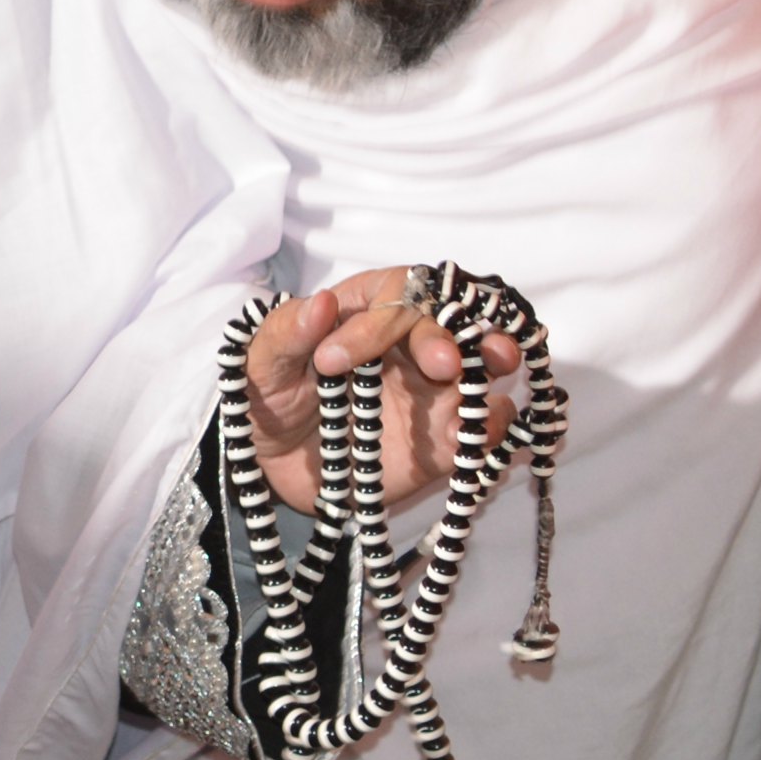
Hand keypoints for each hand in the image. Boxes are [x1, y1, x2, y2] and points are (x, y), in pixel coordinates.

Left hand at [247, 267, 523, 514]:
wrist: (275, 465)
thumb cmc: (271, 397)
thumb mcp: (261, 365)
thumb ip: (287, 335)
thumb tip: (321, 302)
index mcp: (366, 312)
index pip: (391, 294)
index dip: (376, 320)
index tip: (332, 361)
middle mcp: (408, 344)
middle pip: (445, 323)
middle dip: (447, 338)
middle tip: (441, 365)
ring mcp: (432, 390)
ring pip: (479, 363)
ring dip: (492, 359)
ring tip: (499, 361)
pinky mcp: (443, 439)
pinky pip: (481, 425)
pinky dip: (488, 424)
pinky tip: (471, 432)